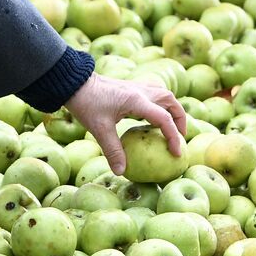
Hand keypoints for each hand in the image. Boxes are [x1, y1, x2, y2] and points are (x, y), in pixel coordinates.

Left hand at [66, 73, 186, 175]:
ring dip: (171, 109)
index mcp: (136, 101)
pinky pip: (153, 94)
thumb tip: (122, 172)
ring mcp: (136, 86)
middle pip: (171, 101)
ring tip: (170, 126)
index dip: (173, 137)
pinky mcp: (130, 87)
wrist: (75, 83)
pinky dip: (159, 105)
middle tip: (180, 137)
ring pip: (164, 94)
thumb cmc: (86, 104)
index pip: (164, 119)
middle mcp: (141, 91)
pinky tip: (151, 118)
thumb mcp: (99, 129)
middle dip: (180, 119)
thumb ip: (113, 150)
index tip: (175, 153)